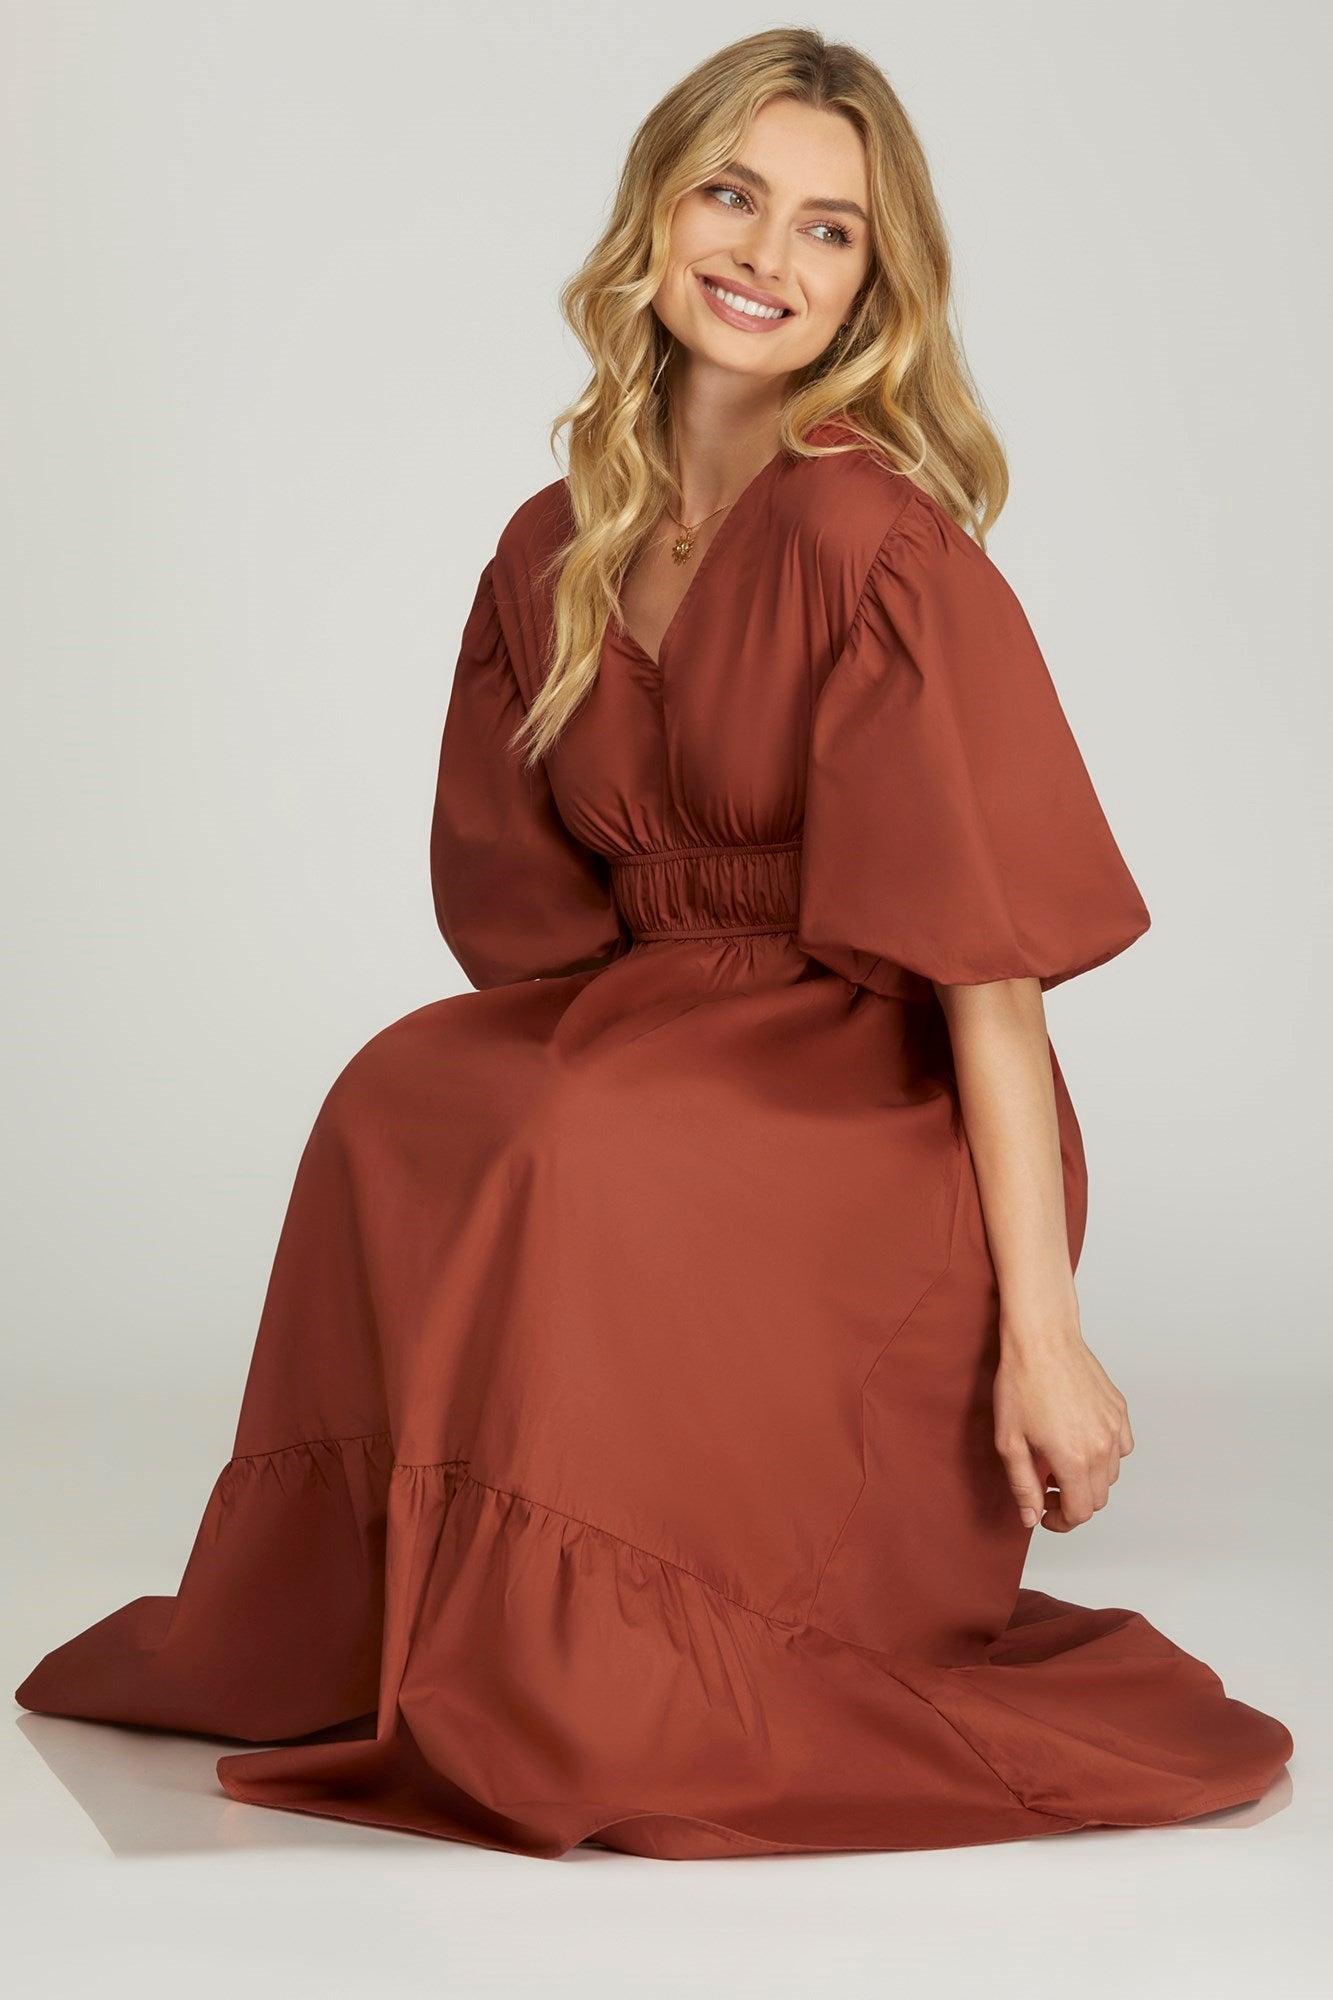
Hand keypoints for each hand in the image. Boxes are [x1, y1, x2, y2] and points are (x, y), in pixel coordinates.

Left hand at [992, 1320, 1134, 1531]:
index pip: (1079, 1513)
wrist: (1042, 1338)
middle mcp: (1101, 1447)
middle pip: (1097, 1499)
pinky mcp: (1119, 1410)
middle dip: (1072, 1503)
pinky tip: (1081, 1442)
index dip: (1060, 1522)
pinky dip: (1106, 1456)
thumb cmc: (1021, 1383)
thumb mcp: (1009, 1441)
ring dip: (1089, 1480)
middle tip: (1046, 1489)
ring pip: (1111, 1475)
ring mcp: (1115, 1427)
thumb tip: (1030, 1517)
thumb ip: (1023, 1485)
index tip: (1044, 1515)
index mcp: (1074, 1459)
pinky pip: (1122, 1448)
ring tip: (1061, 1464)